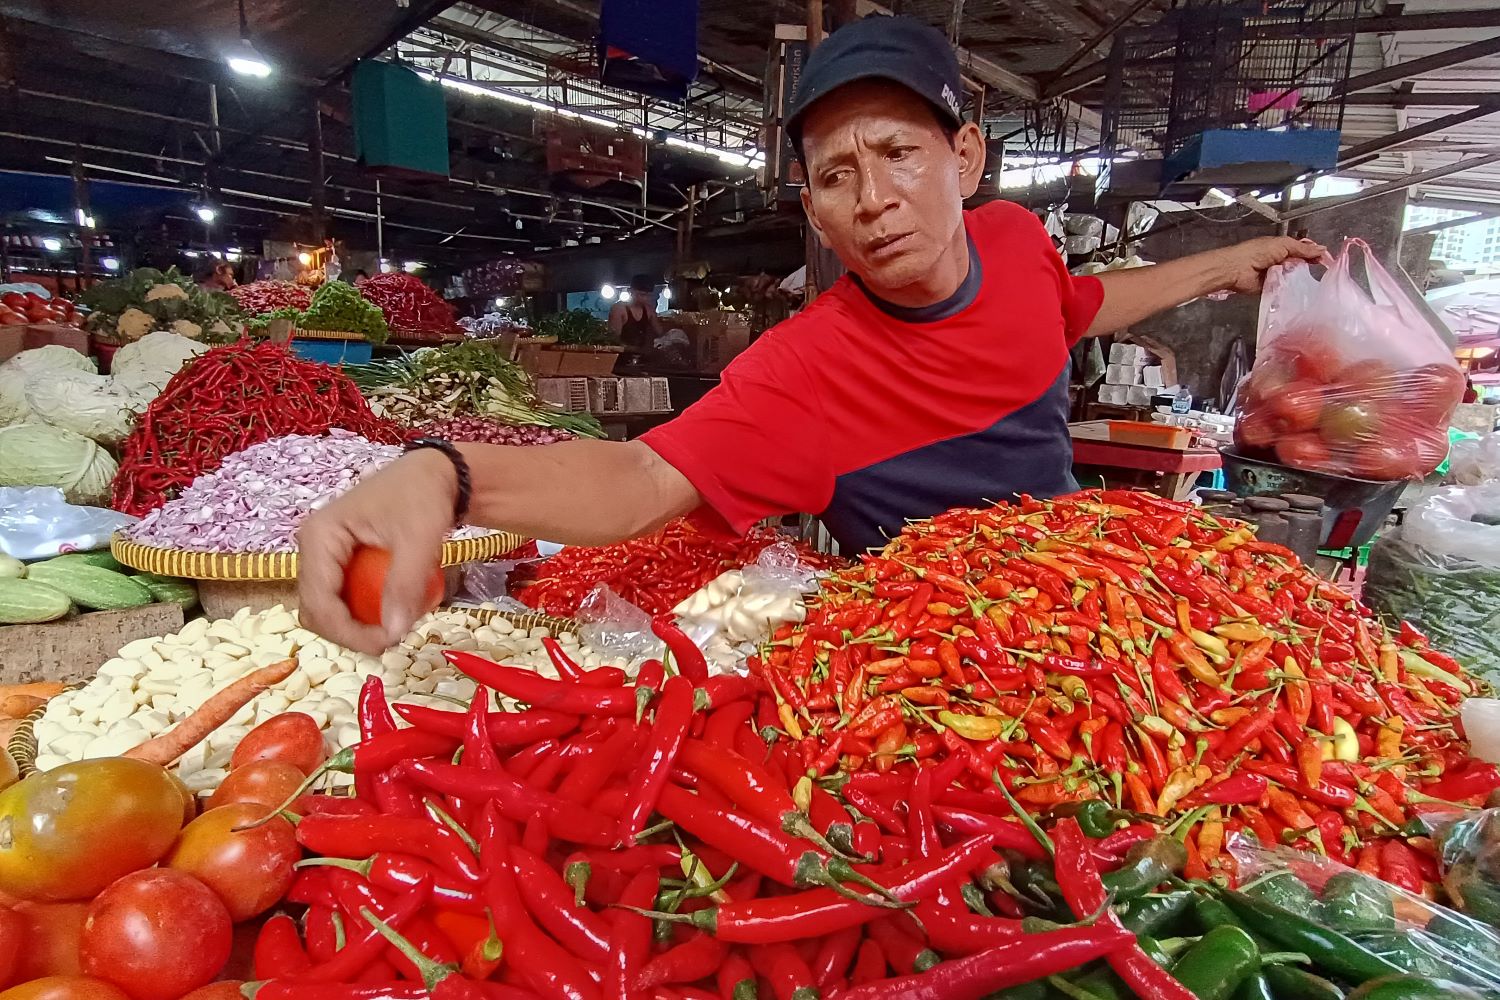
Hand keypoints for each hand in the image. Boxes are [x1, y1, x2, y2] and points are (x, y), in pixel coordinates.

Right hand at [296, 450, 457, 653]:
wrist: (437, 473)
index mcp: (319, 536)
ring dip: (358, 625)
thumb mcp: (419, 538)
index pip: (319, 602)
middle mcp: (313, 546)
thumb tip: (394, 631)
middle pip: (317, 609)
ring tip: (396, 626)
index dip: (349, 632)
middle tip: (393, 639)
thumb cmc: (424, 496)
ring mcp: (325, 554)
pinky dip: (365, 612)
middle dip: (350, 632)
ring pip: (328, 607)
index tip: (388, 643)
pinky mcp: (341, 561)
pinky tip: (395, 611)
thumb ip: (405, 583)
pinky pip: (344, 598)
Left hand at [1216, 236, 1327, 294]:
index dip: (1314, 254)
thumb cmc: (1256, 252)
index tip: (1326, 260)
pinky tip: (1299, 291)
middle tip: (1319, 271)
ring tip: (1309, 280)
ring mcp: (1276, 276)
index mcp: (1282, 248)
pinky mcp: (1272, 288)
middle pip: (1300, 265)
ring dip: (1299, 280)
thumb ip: (1302, 249)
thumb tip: (1321, 249)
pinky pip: (1285, 290)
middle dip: (1308, 268)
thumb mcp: (1283, 245)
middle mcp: (1280, 261)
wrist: (1237, 269)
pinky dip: (1291, 290)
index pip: (1303, 251)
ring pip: (1294, 278)